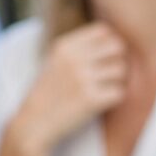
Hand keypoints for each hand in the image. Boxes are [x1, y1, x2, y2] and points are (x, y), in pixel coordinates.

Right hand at [12, 22, 126, 152]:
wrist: (32, 123)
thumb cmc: (47, 93)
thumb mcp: (54, 62)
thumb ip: (80, 49)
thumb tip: (116, 39)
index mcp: (64, 46)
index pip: (104, 31)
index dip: (108, 44)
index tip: (101, 58)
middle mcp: (74, 59)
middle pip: (117, 48)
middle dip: (116, 60)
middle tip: (105, 75)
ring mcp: (83, 78)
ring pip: (122, 71)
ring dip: (115, 82)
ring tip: (98, 90)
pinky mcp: (92, 99)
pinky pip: (120, 93)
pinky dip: (112, 100)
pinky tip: (97, 103)